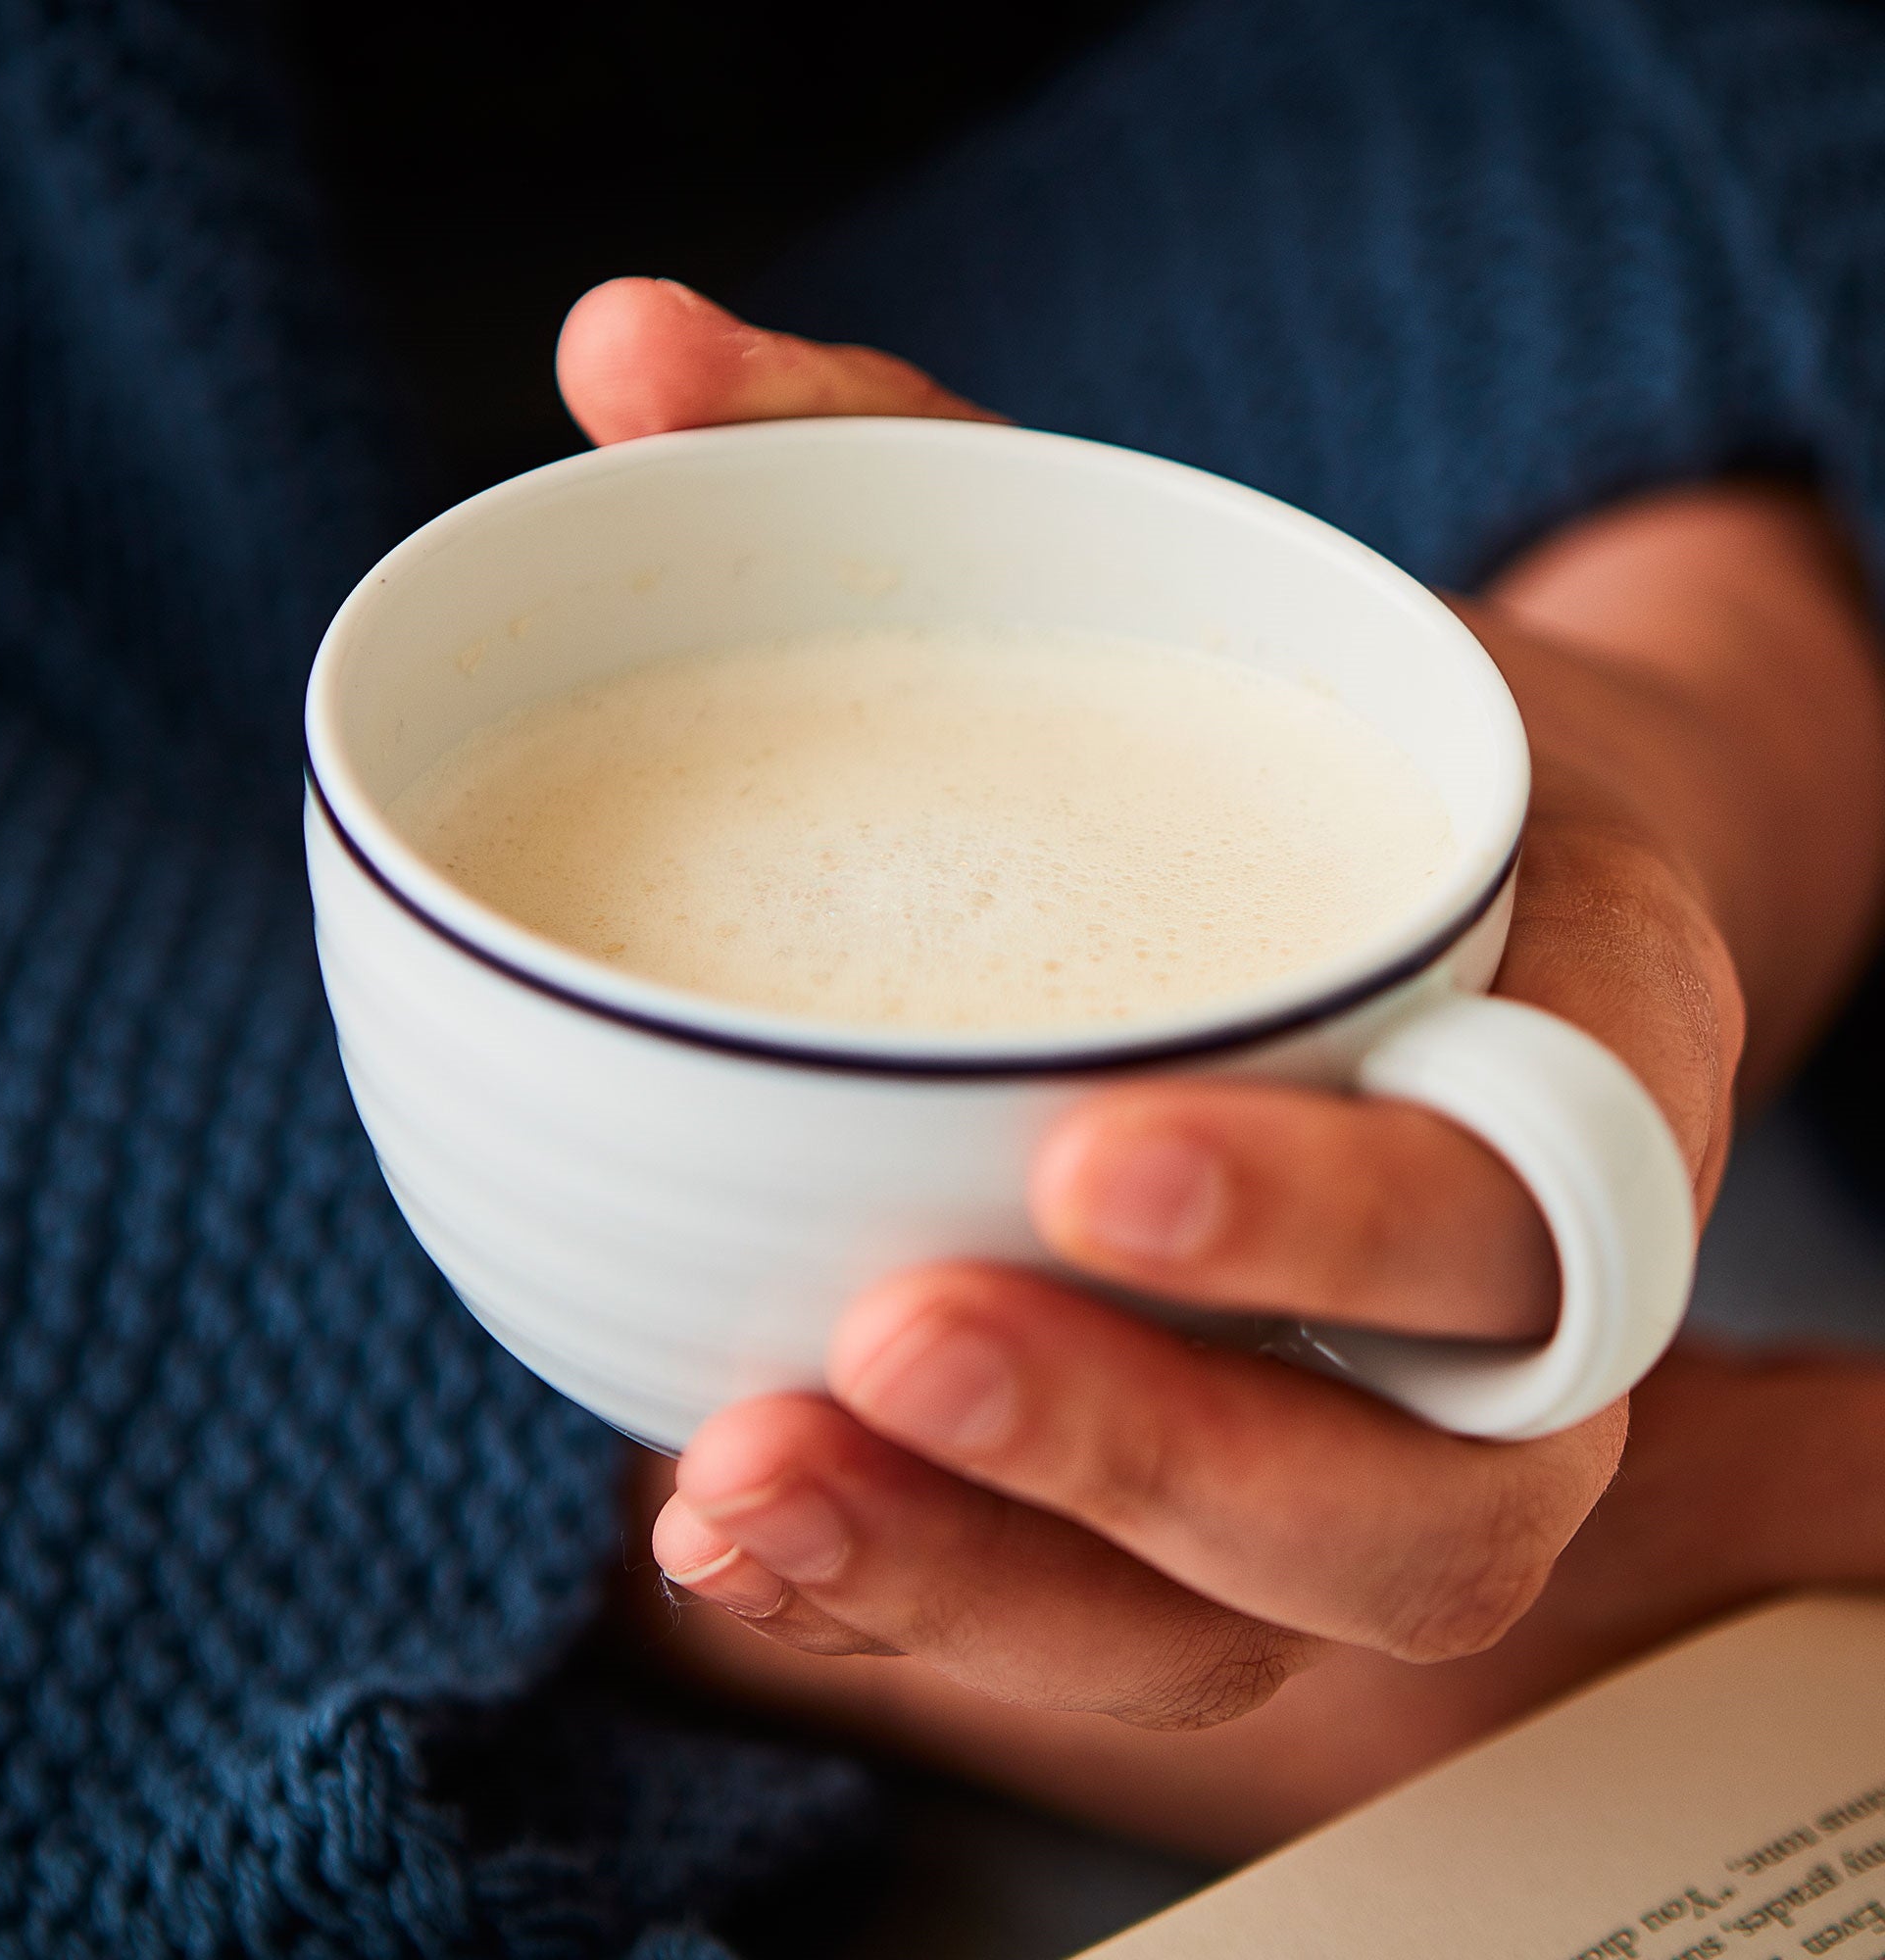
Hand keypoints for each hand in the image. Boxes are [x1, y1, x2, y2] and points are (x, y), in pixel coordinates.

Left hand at [560, 282, 1884, 1781]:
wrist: (1436, 916)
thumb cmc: (1294, 759)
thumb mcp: (1172, 607)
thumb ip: (917, 478)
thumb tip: (625, 346)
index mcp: (1570, 1058)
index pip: (1529, 1193)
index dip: (1334, 1210)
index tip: (1084, 1154)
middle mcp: (1506, 1319)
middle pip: (1413, 1504)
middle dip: (1144, 1448)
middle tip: (886, 1341)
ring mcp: (1385, 1455)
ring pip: (1263, 1633)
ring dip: (998, 1596)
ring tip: (743, 1500)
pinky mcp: (1240, 1536)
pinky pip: (1125, 1639)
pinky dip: (937, 1607)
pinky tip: (738, 1528)